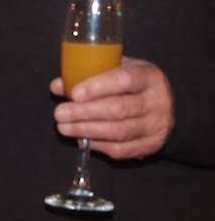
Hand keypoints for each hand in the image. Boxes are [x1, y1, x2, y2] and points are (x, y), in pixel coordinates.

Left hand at [52, 58, 174, 160]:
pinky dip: (97, 145)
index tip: (74, 94)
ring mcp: (156, 126)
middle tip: (60, 113)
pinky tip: (80, 138)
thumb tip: (58, 86)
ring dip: (86, 130)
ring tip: (63, 127)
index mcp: (149, 76)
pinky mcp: (150, 145)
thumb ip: (87, 75)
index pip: (125, 80)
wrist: (162, 106)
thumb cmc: (130, 85)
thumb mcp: (115, 71)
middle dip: (84, 113)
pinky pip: (120, 149)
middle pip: (119, 109)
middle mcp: (157, 101)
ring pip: (118, 132)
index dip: (98, 87)